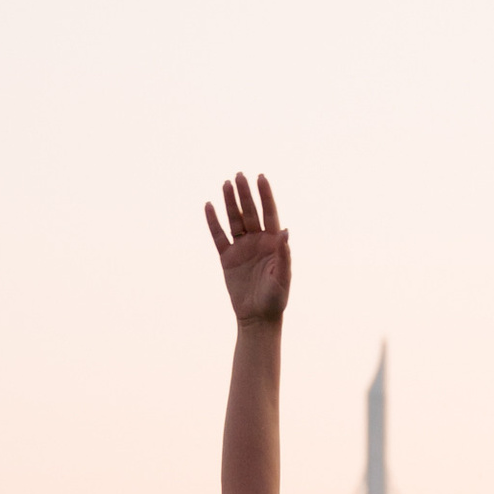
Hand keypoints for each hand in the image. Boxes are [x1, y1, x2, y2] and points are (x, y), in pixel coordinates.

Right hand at [204, 171, 290, 325]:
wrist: (257, 317)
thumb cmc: (275, 298)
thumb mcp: (282, 276)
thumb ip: (284, 254)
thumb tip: (285, 230)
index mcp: (273, 243)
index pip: (269, 213)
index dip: (265, 195)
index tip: (261, 177)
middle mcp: (257, 241)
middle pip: (250, 212)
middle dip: (245, 194)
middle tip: (239, 175)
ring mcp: (241, 248)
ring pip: (234, 220)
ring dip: (230, 203)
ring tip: (225, 184)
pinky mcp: (227, 258)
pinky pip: (219, 236)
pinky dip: (213, 222)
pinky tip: (209, 206)